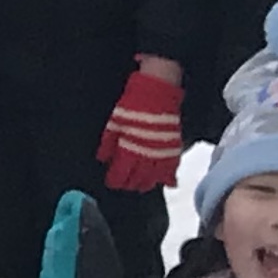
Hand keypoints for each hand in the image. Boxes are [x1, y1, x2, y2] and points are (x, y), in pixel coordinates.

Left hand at [96, 64, 183, 189]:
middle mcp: (147, 154)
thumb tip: (102, 158)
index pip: (121, 173)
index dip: (116, 180)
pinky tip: (168, 182)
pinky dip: (170, 176)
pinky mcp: (174, 146)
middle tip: (127, 187)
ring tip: (144, 187)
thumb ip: (108, 142)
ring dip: (150, 183)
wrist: (158, 91)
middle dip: (132, 184)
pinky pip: (173, 166)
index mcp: (129, 148)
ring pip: (156, 175)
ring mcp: (162, 151)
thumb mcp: (114, 121)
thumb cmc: (134, 104)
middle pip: (139, 178)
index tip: (112, 183)